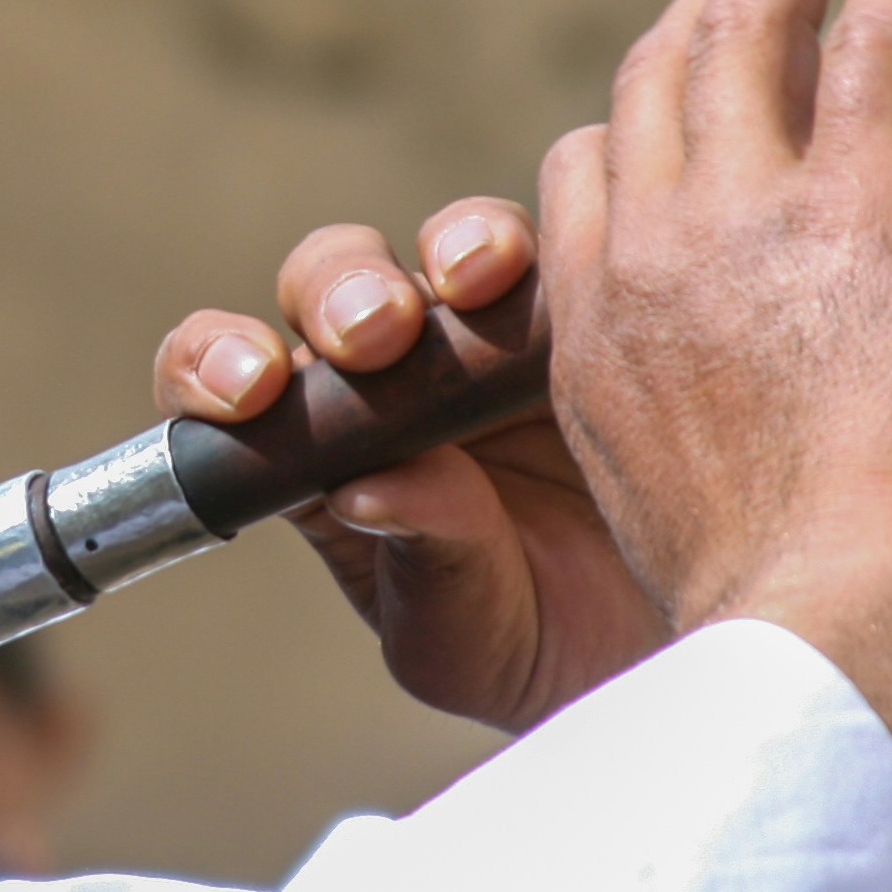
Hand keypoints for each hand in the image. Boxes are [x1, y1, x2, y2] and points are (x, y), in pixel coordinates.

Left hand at [152, 201, 671, 735]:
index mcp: (317, 453)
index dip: (213, 363)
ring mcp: (486, 333)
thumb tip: (369, 490)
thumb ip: (418, 561)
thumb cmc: (537, 648)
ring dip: (454, 244)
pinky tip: (570, 270)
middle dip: (339, 292)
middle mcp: (389, 376)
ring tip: (476, 280)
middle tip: (374, 334)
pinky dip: (562, 243)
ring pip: (446, 246)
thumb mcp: (464, 639)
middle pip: (332, 284)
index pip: (224, 381)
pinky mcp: (581, 310)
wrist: (678, 641)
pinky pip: (565, 249)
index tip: (248, 391)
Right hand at [540, 0, 891, 797]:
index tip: (704, 87)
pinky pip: (871, 34)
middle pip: (657, 78)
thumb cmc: (801, 612)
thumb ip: (798, 374)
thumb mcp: (722, 497)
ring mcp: (744, 212)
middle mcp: (648, 251)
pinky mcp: (860, 195)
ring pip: (746, 22)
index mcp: (597, 337)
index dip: (650, 121)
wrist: (829, 631)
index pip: (594, 181)